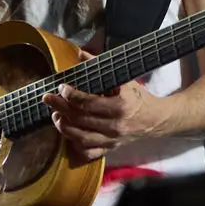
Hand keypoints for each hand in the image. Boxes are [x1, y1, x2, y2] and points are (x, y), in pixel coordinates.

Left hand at [43, 53, 163, 161]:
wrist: (156, 120)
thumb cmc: (138, 97)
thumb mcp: (124, 79)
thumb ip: (100, 66)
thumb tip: (80, 53)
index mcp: (120, 107)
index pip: (89, 103)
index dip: (72, 95)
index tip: (62, 87)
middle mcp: (115, 126)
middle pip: (80, 119)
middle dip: (60, 107)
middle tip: (48, 98)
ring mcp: (112, 141)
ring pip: (80, 137)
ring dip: (64, 126)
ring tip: (55, 115)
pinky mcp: (110, 149)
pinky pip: (88, 152)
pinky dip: (74, 144)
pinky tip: (68, 133)